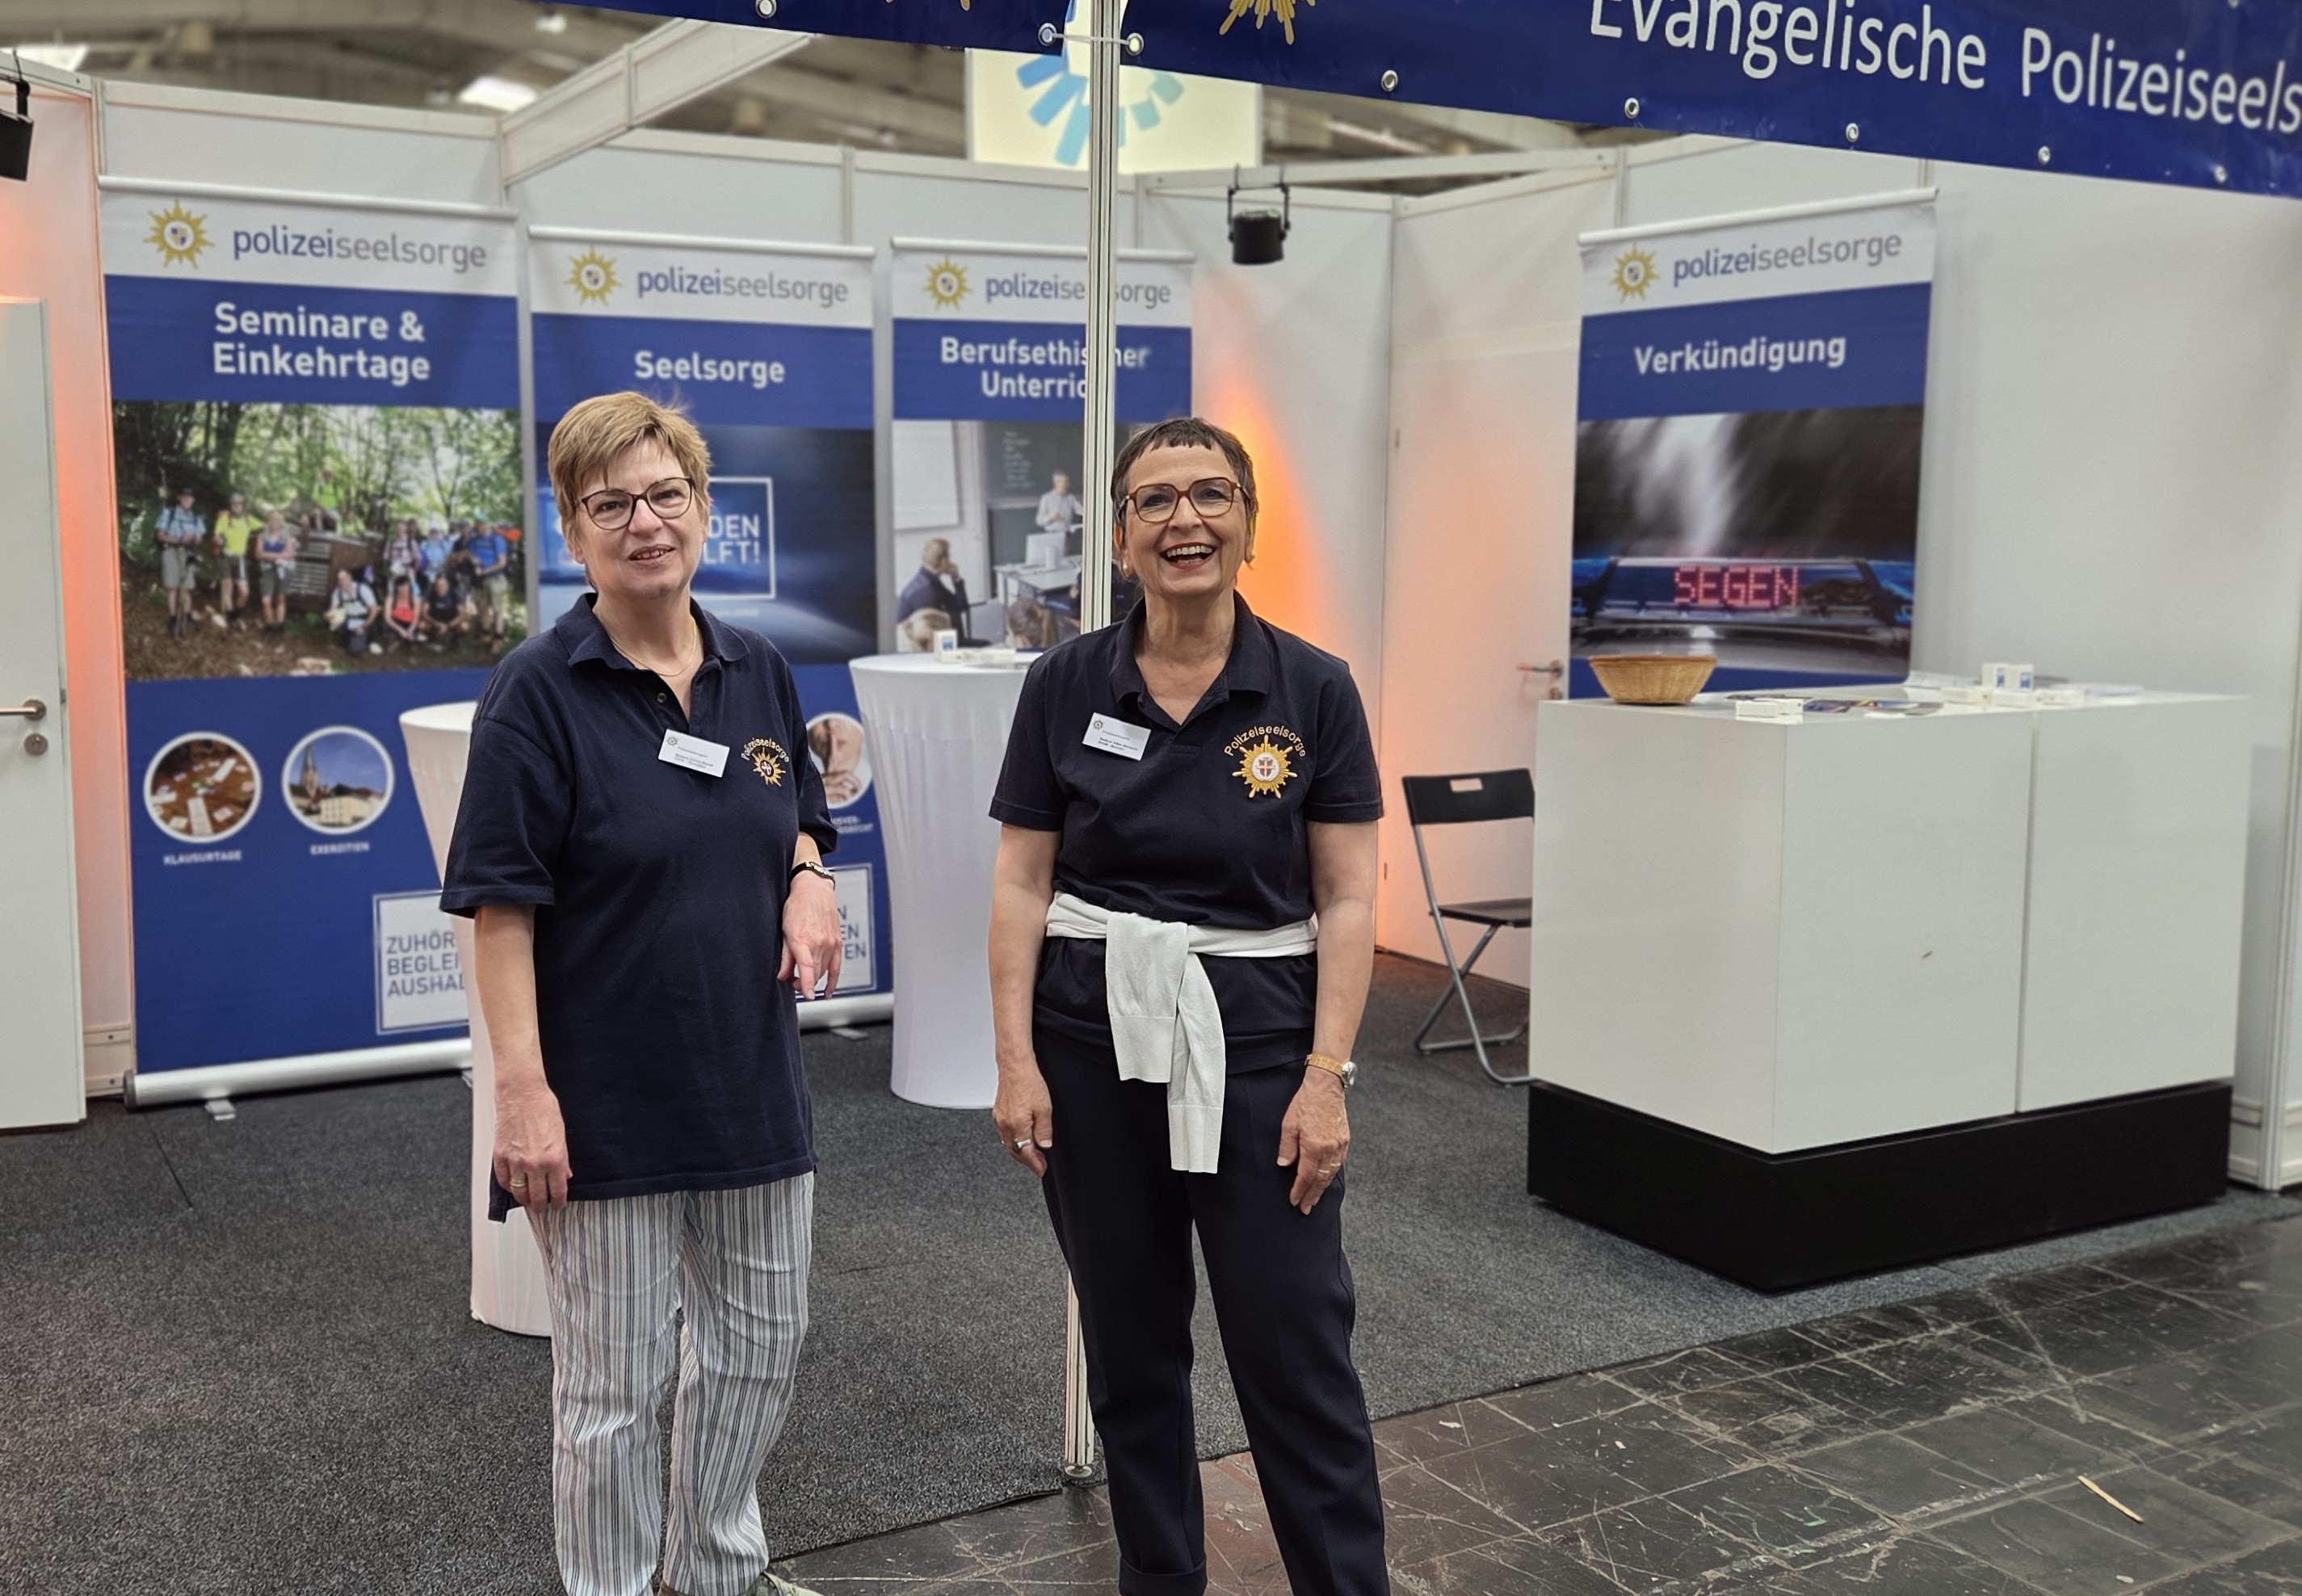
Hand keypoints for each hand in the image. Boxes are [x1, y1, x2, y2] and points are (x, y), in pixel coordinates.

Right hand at [494, 1077, 570, 1210]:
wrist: (521, 1094)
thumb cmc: (543, 1108)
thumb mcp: (561, 1135)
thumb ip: (563, 1159)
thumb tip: (565, 1174)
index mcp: (554, 1158)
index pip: (558, 1191)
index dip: (559, 1202)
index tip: (558, 1205)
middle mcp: (535, 1163)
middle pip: (537, 1197)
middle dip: (540, 1206)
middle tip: (541, 1208)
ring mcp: (516, 1161)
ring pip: (519, 1192)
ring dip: (524, 1199)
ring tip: (527, 1200)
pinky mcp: (500, 1156)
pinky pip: (503, 1180)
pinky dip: (508, 1186)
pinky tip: (512, 1187)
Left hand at [778, 870, 842, 998]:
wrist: (814, 889)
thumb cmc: (796, 906)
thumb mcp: (784, 930)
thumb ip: (785, 956)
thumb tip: (783, 975)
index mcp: (803, 940)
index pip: (807, 969)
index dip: (806, 985)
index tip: (807, 997)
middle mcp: (819, 943)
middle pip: (813, 974)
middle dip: (803, 983)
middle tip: (792, 982)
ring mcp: (830, 943)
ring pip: (822, 971)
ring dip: (812, 979)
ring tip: (802, 978)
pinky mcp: (837, 942)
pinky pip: (836, 967)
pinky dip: (833, 981)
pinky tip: (828, 991)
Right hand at [993, 1064, 1053, 1176]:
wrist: (1015, 1066)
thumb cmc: (1029, 1082)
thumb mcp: (1044, 1108)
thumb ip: (1044, 1130)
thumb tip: (1045, 1146)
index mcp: (1017, 1126)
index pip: (1026, 1154)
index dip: (1035, 1164)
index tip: (1041, 1170)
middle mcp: (1005, 1125)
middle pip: (1016, 1152)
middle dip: (1028, 1161)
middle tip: (1039, 1165)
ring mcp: (999, 1120)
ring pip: (1009, 1144)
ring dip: (1021, 1152)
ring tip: (1033, 1154)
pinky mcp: (998, 1113)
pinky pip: (1005, 1134)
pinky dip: (1014, 1141)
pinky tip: (1021, 1139)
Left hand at [1277, 1068, 1349, 1214]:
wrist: (1326, 1085)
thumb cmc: (1306, 1101)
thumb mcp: (1289, 1124)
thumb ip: (1287, 1147)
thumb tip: (1285, 1165)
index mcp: (1314, 1146)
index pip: (1306, 1176)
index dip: (1299, 1190)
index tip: (1295, 1201)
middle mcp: (1329, 1149)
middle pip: (1320, 1179)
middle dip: (1312, 1195)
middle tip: (1306, 1207)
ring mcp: (1339, 1145)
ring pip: (1331, 1173)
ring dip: (1322, 1187)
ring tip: (1315, 1197)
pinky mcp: (1345, 1140)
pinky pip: (1339, 1163)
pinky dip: (1331, 1174)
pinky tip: (1326, 1178)